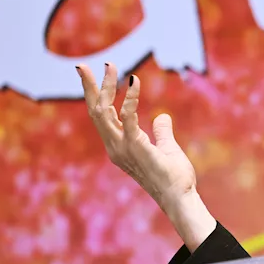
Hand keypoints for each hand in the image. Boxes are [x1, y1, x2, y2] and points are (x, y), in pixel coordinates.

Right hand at [78, 63, 214, 249]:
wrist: (179, 198)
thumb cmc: (173, 177)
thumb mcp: (166, 148)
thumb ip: (161, 132)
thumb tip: (162, 117)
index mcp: (119, 145)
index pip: (101, 116)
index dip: (96, 95)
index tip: (94, 74)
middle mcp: (115, 146)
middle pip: (96, 111)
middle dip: (91, 87)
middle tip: (85, 65)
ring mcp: (123, 148)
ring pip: (105, 112)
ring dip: (107, 88)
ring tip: (112, 67)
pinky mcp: (137, 147)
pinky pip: (129, 118)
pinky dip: (130, 98)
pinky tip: (135, 81)